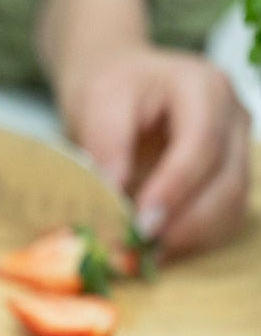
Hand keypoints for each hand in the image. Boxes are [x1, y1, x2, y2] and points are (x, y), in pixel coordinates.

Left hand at [38, 0, 251, 256]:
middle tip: (140, 247)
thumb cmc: (110, 86)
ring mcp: (236, 149)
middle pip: (227, 179)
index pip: (202, 143)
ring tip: (144, 254)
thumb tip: (113, 194)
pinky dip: (193, 238)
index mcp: (205, 88)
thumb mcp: (98, 102)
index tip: (142, 221)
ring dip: (191, 236)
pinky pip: (223, 217)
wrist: (118, 81)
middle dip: (185, 221)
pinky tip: (156, 249)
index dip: (175, 187)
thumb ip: (107, 145)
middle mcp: (232, 118)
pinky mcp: (228, 177)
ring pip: (232, 204)